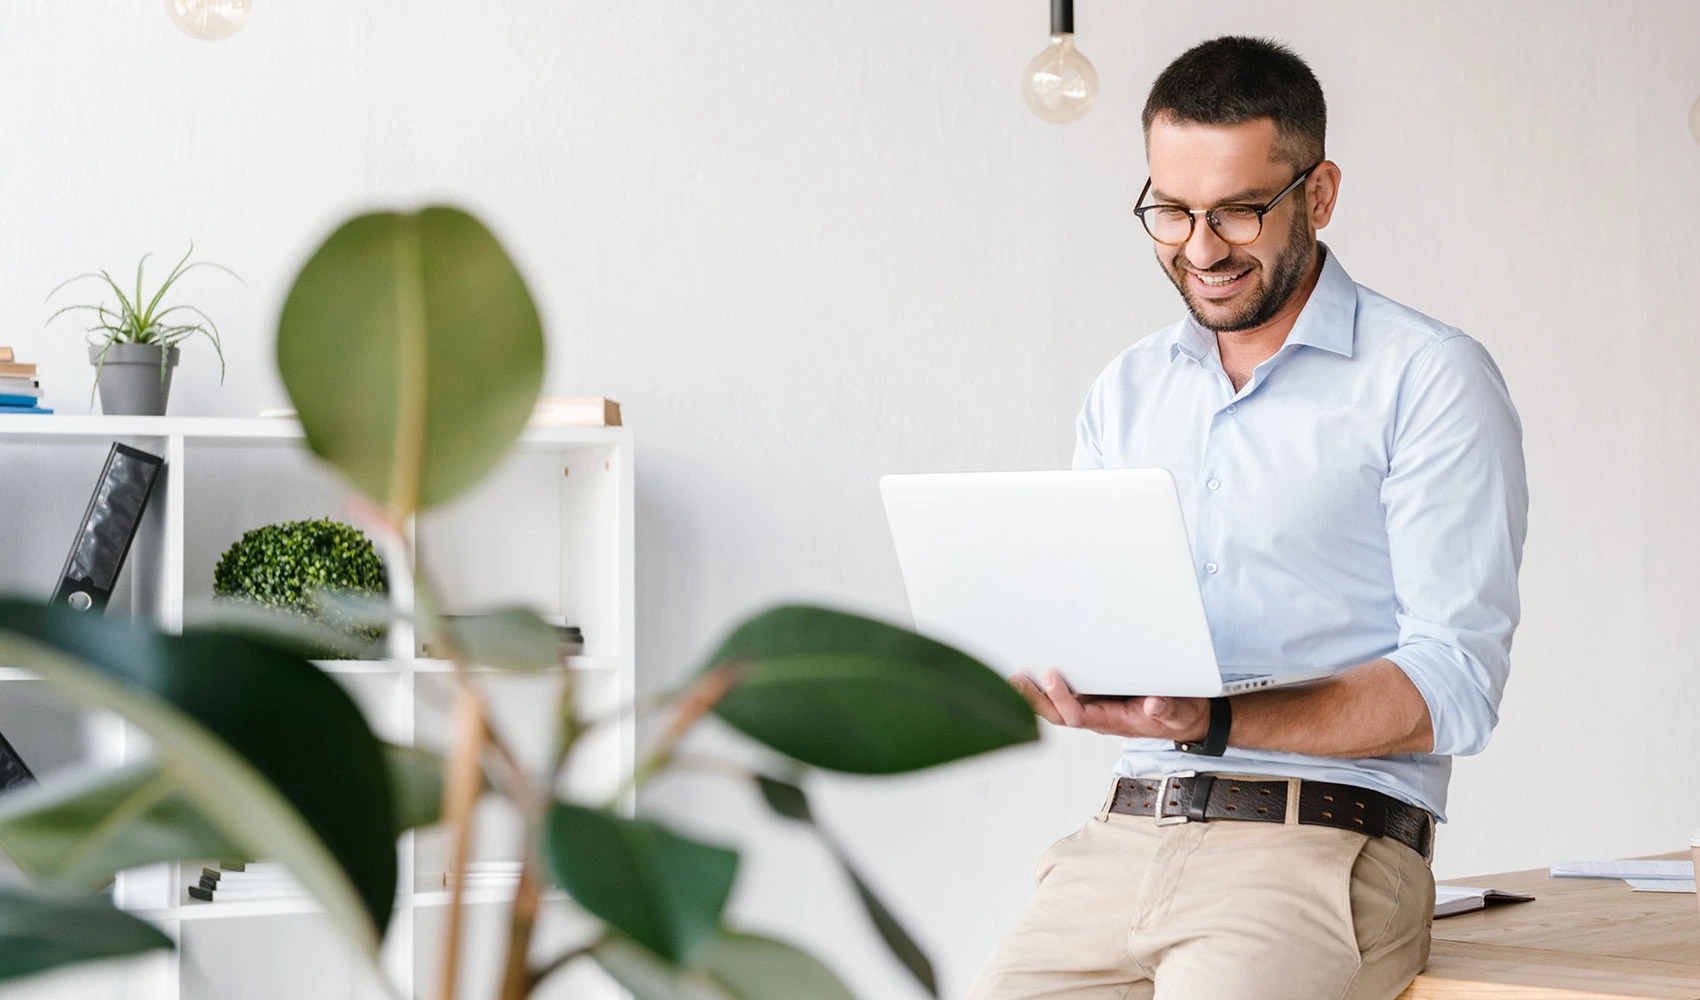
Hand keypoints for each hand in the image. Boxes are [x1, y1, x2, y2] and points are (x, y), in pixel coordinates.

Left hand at [1010, 670, 1210, 741]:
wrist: (1186, 718)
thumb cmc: (1180, 716)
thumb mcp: (1180, 713)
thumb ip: (1167, 710)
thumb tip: (1154, 705)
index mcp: (1114, 721)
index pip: (1079, 716)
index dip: (1063, 699)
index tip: (1053, 677)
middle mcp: (1099, 716)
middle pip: (1059, 714)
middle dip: (1036, 700)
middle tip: (1016, 679)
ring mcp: (1096, 708)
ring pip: (1058, 707)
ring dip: (1036, 694)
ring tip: (1015, 676)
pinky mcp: (1098, 697)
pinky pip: (1068, 695)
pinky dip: (1048, 687)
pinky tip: (1034, 674)